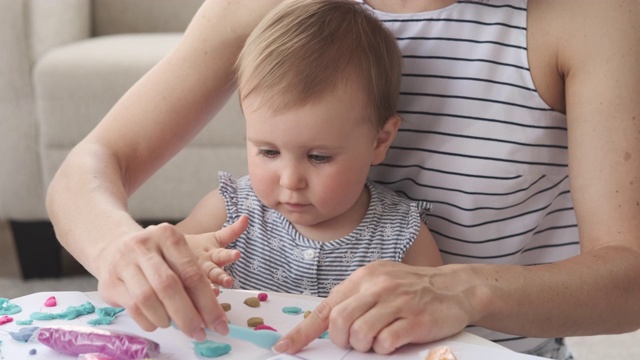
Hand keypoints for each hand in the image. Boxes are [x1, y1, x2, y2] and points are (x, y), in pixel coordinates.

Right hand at [95, 218, 247, 340]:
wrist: (114, 247)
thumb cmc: (155, 256)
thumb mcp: (175, 256)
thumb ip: (192, 280)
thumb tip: (211, 315)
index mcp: (169, 236)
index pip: (192, 274)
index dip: (208, 303)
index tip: (219, 324)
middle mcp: (144, 246)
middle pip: (169, 286)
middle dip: (188, 316)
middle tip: (199, 333)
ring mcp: (124, 263)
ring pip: (148, 298)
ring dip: (166, 319)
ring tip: (173, 324)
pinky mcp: (109, 282)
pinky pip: (132, 308)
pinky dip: (149, 321)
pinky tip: (156, 322)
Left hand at [274, 261, 473, 353]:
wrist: (455, 287)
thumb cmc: (413, 288)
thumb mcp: (380, 281)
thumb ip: (355, 297)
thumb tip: (326, 320)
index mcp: (363, 278)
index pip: (325, 307)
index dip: (302, 332)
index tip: (284, 348)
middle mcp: (377, 287)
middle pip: (338, 322)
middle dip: (342, 339)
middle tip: (355, 340)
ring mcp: (396, 302)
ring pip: (359, 334)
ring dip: (365, 345)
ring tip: (379, 338)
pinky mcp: (414, 320)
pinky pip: (384, 343)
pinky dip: (385, 348)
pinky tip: (395, 339)